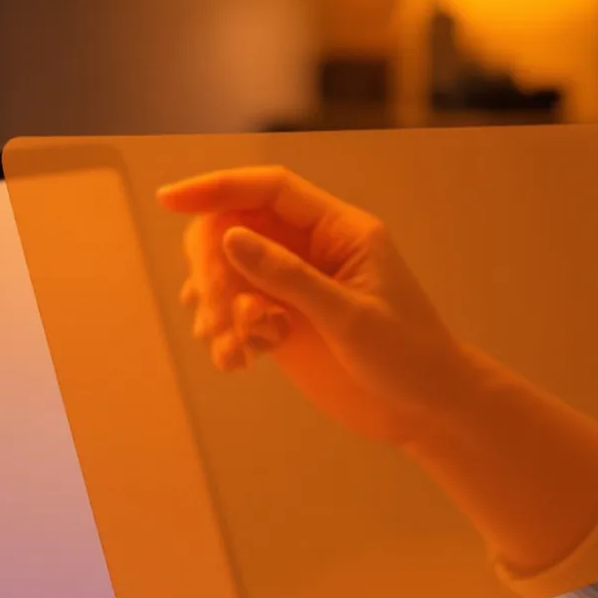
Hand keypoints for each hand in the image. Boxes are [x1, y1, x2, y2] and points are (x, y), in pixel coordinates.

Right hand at [156, 166, 597, 575]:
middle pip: (236, 228)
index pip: (268, 189)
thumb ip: (289, 277)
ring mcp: (296, 287)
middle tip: (218, 313)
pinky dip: (226, 335)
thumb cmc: (409, 355)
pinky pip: (235, 314)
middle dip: (213, 266)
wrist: (428, 409)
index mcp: (339, 230)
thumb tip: (228, 239)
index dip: (216, 188)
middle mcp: (313, 250)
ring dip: (217, 306)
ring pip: (229, 273)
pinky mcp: (286, 322)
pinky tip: (240, 361)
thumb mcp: (350, 317)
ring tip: (237, 345)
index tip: (169, 200)